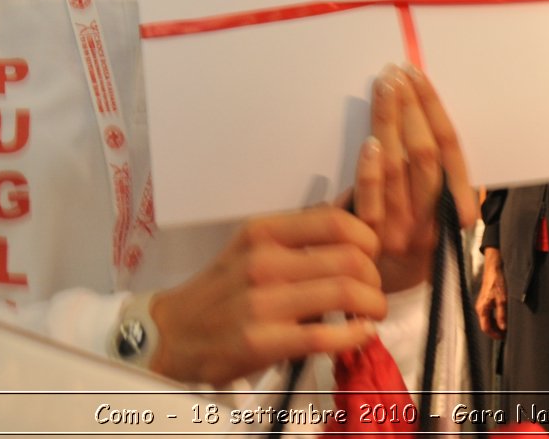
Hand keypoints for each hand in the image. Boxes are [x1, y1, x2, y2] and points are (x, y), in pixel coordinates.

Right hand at [148, 207, 384, 384]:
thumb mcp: (254, 245)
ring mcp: (262, 303)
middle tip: (374, 289)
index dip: (367, 238)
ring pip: (344, 293)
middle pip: (349, 259)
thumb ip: (300, 232)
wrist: (173, 332)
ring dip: (373, 305)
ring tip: (372, 312)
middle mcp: (264, 262)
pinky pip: (325, 336)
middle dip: (374, 277)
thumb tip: (352, 207)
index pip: (335, 222)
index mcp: (264, 232)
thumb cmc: (223, 288)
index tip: (370, 254)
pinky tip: (361, 334)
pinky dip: (355, 335)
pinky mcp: (261, 342)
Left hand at [352, 65, 475, 292]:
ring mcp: (399, 231)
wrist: (377, 298)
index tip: (418, 76)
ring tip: (384, 87)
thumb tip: (418, 116)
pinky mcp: (369, 241)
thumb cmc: (403, 245)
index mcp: (454, 208)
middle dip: (410, 108)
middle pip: (424, 154)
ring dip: (390, 122)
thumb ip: (432, 177)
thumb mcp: (432, 212)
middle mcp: (430, 219)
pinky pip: (372, 203)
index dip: (433, 110)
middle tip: (396, 73)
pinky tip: (371, 141)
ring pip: (399, 169)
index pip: (449, 150)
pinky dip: (371, 170)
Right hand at [475, 247, 507, 338]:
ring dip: (496, 325)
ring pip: (488, 319)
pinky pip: (489, 314)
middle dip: (496, 331)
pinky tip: (503, 317)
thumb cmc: (497, 283)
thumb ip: (502, 315)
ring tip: (507, 327)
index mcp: (482, 309)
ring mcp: (482, 304)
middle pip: (486, 325)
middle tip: (507, 334)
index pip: (486, 328)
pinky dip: (495, 318)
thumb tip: (503, 328)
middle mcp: (480, 308)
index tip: (504, 338)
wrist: (494, 268)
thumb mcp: (503, 300)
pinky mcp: (485, 300)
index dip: (494, 335)